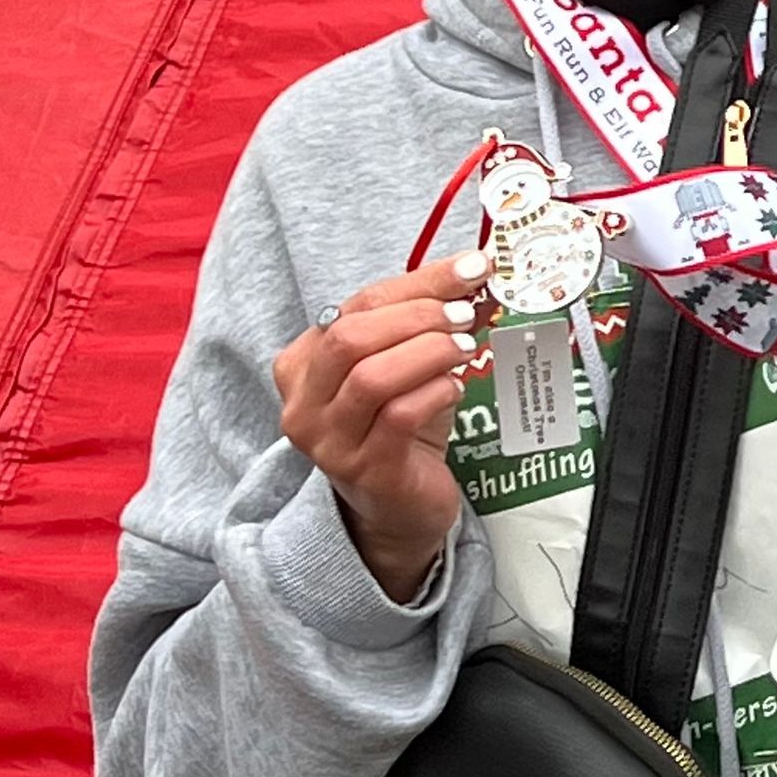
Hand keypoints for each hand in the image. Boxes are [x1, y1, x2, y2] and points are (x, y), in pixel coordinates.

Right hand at [272, 250, 494, 599]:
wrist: (400, 509)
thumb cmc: (401, 428)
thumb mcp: (405, 365)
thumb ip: (425, 319)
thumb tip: (474, 271)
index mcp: (302, 364)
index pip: (357, 306)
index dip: (418, 283)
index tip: (472, 268)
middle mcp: (304, 403)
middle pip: (351, 337)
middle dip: (417, 316)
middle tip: (465, 315)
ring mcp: (329, 442)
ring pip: (371, 377)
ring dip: (427, 352)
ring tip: (465, 348)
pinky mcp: (365, 471)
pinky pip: (398, 417)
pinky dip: (433, 393)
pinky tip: (455, 388)